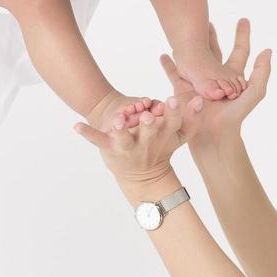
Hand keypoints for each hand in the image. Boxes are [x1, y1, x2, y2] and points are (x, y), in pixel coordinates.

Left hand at [75, 96, 200, 194]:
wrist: (144, 177)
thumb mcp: (179, 135)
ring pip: (124, 139)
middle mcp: (146, 143)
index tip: (173, 100)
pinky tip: (76, 126)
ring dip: (120, 131)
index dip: (173, 112)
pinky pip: (98, 140)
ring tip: (116, 122)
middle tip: (146, 116)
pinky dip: (87, 134)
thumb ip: (192, 117)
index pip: (172, 122)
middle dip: (148, 125)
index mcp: (164, 136)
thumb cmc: (162, 148)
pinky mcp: (110, 149)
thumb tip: (201, 99)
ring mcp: (127, 147)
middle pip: (149, 132)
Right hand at [163, 19, 271, 151]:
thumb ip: (261, 73)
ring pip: (193, 57)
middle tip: (208, 20)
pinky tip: (164, 55)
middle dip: (211, 35)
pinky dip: (168, 63)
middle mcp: (214, 75)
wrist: (214, 134)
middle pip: (214, 50)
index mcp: (232, 75)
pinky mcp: (183, 89)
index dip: (242, 36)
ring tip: (185, 32)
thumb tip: (267, 51)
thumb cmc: (234, 115)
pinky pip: (174, 73)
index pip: (239, 51)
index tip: (244, 20)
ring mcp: (198, 81)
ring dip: (190, 44)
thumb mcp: (253, 93)